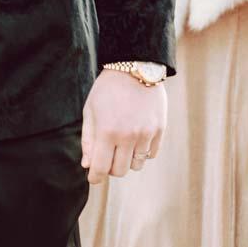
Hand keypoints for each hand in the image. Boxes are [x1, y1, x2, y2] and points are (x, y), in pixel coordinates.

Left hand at [81, 68, 165, 184]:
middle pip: (120, 170)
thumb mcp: (90, 111)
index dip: (95, 177)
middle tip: (107, 157)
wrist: (134, 68)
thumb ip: (88, 140)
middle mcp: (128, 136)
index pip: (101, 168)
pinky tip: (135, 140)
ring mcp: (146, 134)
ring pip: (137, 165)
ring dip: (127, 160)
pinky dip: (142, 152)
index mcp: (107, 132)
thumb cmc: (107, 90)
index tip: (93, 178)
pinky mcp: (159, 130)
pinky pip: (151, 154)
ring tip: (122, 147)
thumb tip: (88, 165)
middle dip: (111, 168)